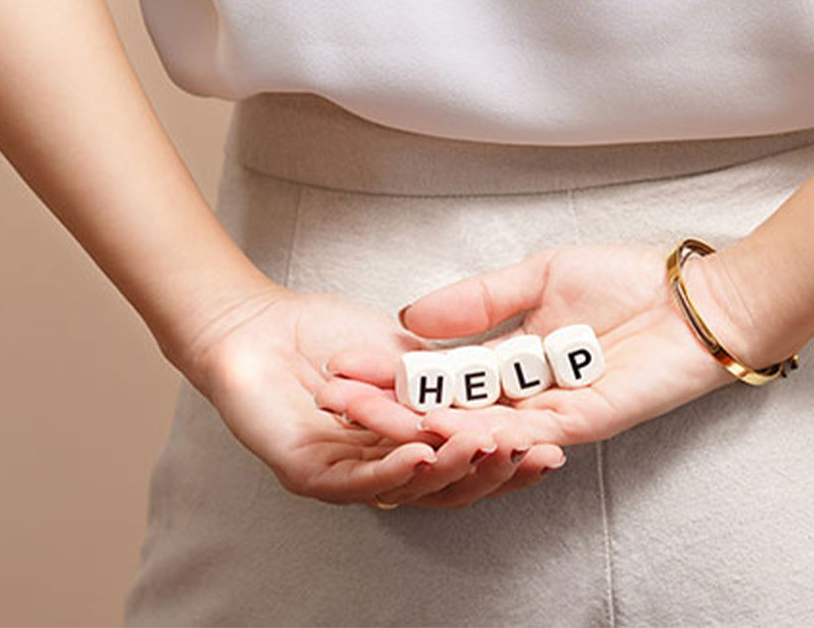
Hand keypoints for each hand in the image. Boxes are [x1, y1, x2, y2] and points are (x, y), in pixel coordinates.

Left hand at [172, 281, 562, 507]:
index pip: (467, 467)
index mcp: (407, 448)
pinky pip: (357, 482)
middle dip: (495, 472)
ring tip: (488, 450)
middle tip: (532, 454)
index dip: (509, 463)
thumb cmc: (327, 338)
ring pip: (409, 489)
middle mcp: (380, 471)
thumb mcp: (408, 359)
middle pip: (448, 488)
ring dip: (452, 470)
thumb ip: (450, 381)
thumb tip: (507, 392)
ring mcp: (344, 479)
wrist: (261, 324)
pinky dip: (393, 470)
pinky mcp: (306, 476)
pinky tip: (423, 454)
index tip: (551, 448)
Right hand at [322, 242, 766, 461]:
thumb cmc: (628, 283)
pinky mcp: (585, 422)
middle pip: (450, 403)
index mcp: (513, 356)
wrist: (695, 299)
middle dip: (393, 402)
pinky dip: (492, 431)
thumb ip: (477, 299)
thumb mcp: (537, 277)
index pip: (440, 369)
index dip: (391, 369)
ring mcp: (553, 410)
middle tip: (338, 398)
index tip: (341, 363)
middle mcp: (526, 391)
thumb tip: (413, 314)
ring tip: (379, 415)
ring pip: (482, 425)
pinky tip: (453, 427)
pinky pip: (531, 430)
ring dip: (430, 422)